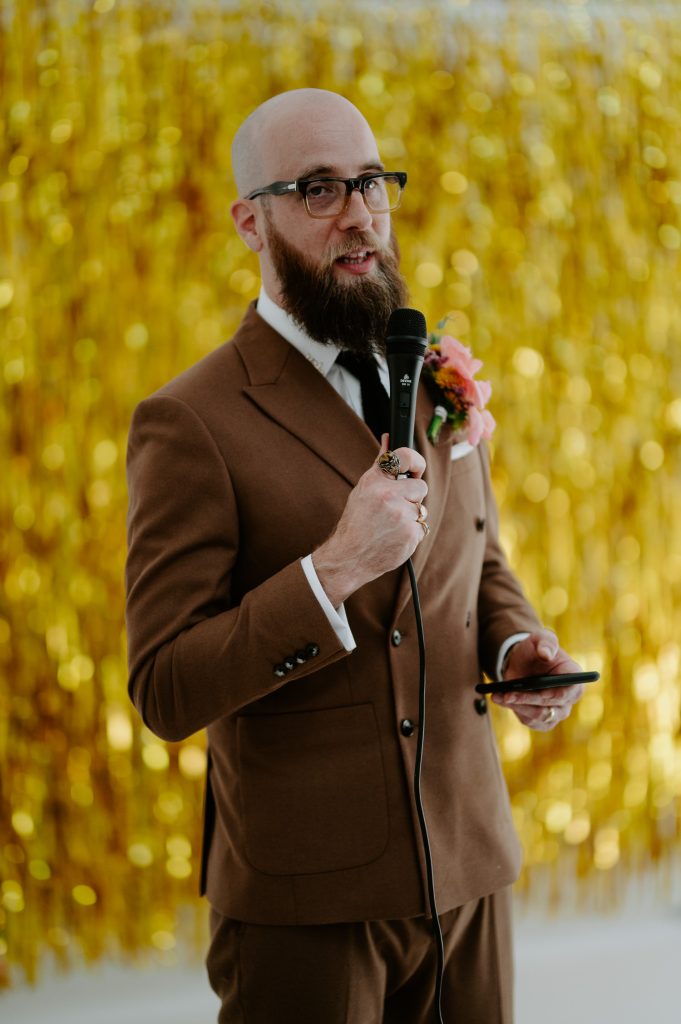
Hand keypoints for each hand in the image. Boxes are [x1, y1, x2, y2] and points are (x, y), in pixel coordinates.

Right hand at [313, 435, 428, 606]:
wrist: (349, 557)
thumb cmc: (356, 522)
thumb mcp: (363, 490)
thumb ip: (380, 466)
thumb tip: (388, 439)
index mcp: (374, 481)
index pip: (405, 457)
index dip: (415, 461)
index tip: (414, 468)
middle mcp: (388, 495)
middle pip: (420, 486)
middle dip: (411, 497)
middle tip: (394, 508)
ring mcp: (401, 515)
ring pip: (421, 509)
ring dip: (410, 516)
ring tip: (390, 525)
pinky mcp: (411, 533)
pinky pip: (422, 526)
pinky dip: (411, 532)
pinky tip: (394, 536)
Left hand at [492, 629, 584, 730]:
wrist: (523, 662)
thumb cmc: (536, 649)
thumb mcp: (541, 638)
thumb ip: (546, 642)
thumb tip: (546, 654)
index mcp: (574, 677)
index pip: (570, 690)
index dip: (554, 692)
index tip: (539, 690)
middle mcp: (569, 698)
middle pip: (551, 706)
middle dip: (528, 699)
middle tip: (508, 694)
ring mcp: (557, 711)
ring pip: (539, 716)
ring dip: (517, 706)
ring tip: (499, 696)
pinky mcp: (543, 721)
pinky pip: (529, 720)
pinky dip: (513, 709)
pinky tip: (500, 699)